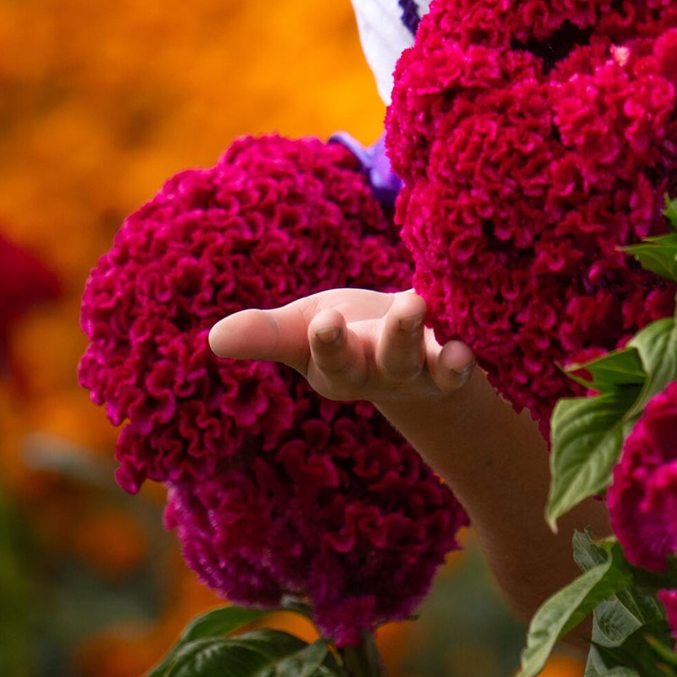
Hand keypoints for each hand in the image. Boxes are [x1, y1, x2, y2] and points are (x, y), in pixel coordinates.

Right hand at [208, 287, 474, 406]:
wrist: (407, 348)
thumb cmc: (347, 330)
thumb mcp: (303, 326)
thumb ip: (264, 333)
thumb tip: (211, 340)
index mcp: (336, 368)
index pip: (330, 358)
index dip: (327, 342)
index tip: (326, 319)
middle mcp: (380, 374)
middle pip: (384, 363)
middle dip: (393, 338)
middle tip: (405, 308)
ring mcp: (420, 371)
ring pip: (423, 359)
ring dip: (425, 334)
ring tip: (421, 302)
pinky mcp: (455, 361)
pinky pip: (462, 364)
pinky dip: (464, 356)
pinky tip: (464, 346)